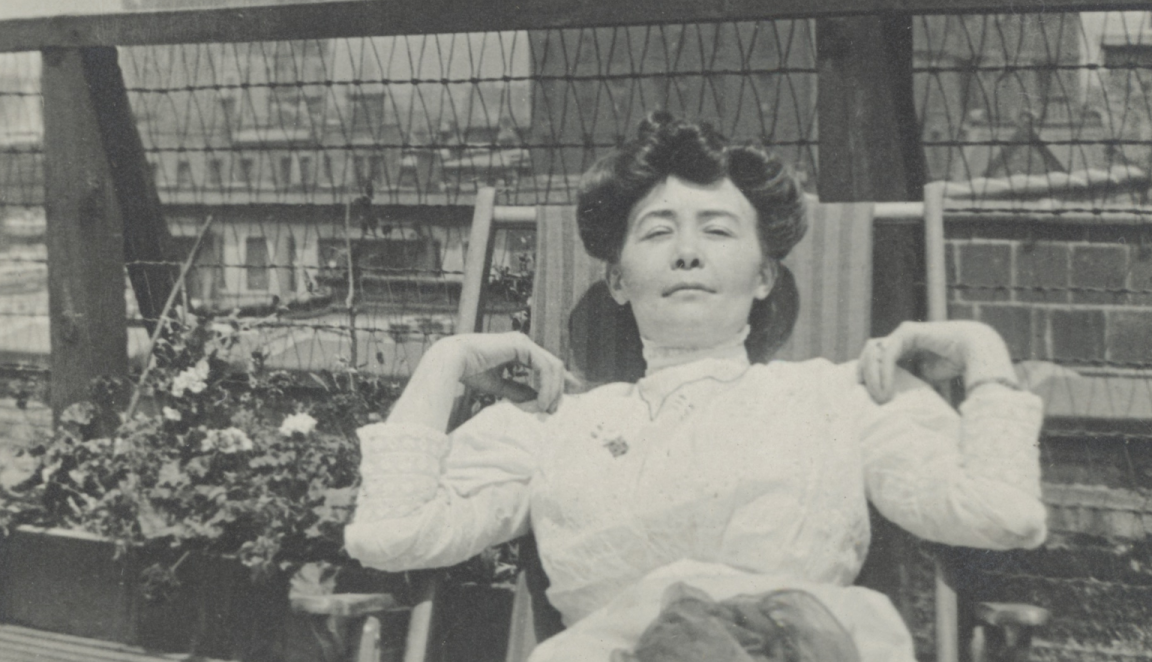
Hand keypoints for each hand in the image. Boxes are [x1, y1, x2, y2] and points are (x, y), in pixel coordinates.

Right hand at [432, 332, 575, 412]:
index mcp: (519, 350)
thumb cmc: (469, 372)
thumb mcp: (499, 386)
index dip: (560, 382)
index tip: (566, 399)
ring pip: (553, 367)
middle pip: (554, 367)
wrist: (452, 361)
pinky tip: (539, 401)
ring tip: (543, 409)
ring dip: (552, 391)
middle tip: (551, 412)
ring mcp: (524, 342)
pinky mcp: (521, 345)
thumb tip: (537, 401)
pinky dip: (545, 387)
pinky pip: (544, 367)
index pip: (548, 365)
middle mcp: (524, 343)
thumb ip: (518, 391)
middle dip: (558, 390)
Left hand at [857, 320, 1015, 402]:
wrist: (978, 352)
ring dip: (872, 376)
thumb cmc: (956, 366)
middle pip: (869, 355)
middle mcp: (898, 339)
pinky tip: (886, 390)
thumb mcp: (924, 379)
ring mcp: (901, 333)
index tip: (863, 398)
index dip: (866, 377)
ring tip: (879, 398)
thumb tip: (893, 405)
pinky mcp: (907, 332)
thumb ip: (907, 385)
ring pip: (873, 352)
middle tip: (866, 399)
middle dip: (864, 376)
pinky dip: (883, 373)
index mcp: (901, 348)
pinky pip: (887, 353)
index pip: (873, 360)